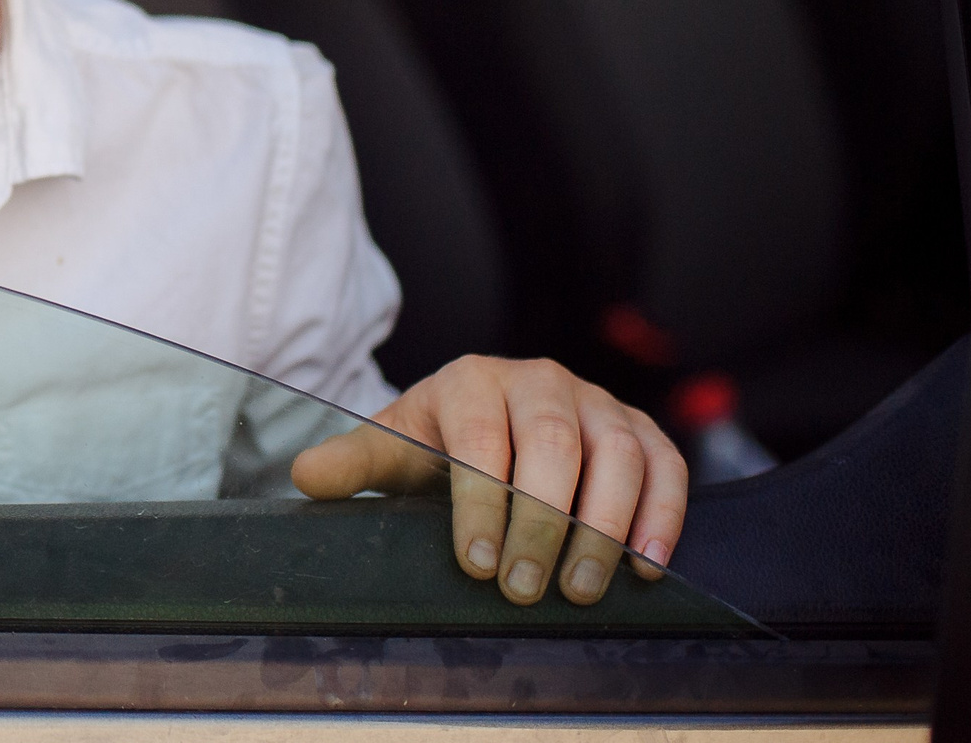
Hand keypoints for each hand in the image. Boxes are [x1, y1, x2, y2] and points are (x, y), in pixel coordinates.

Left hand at [290, 355, 686, 606]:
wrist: (486, 423)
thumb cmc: (438, 444)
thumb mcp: (392, 449)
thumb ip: (353, 462)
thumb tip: (305, 476)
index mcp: (470, 380)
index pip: (481, 438)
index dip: (481, 503)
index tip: (475, 563)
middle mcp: (538, 380)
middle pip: (552, 445)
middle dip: (540, 523)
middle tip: (526, 588)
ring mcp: (596, 401)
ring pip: (616, 454)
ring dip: (603, 526)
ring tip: (583, 589)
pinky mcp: (640, 428)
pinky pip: (665, 464)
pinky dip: (663, 513)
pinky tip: (647, 566)